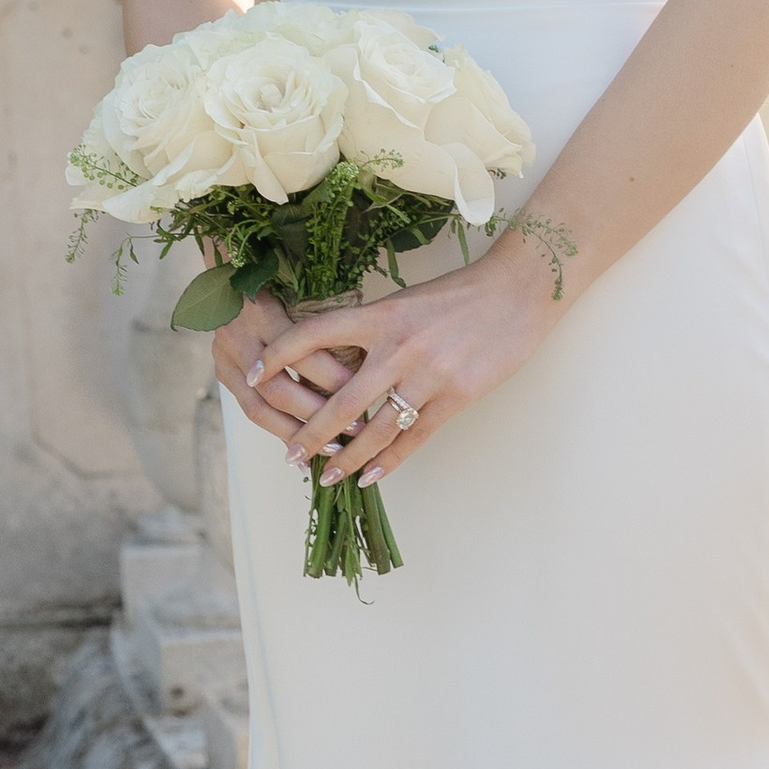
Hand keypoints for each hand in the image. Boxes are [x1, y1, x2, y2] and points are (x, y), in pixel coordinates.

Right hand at [213, 293, 363, 444]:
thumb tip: (369, 361)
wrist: (226, 280)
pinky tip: (304, 456)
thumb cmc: (277, 284)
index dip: (330, 373)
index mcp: (261, 312)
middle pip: (276, 388)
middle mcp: (237, 339)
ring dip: (298, 434)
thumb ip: (324, 327)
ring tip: (333, 450)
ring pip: (260, 409)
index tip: (364, 390)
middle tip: (355, 430)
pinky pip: (253, 413)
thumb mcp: (300, 294)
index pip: (297, 350)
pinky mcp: (223, 377)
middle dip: (318, 414)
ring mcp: (224, 361)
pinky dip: (281, 434)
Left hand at [276, 242, 561, 487]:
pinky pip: (414, 438)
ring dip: (346, 458)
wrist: (518, 291)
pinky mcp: (456, 397)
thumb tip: (335, 364)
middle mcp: (398, 346)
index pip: (312, 333)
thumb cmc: (461, 294)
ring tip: (327, 476)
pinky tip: (371, 477)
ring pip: (375, 429)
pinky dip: (389, 462)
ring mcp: (428, 375)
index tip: (251, 374)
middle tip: (288, 454)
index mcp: (380, 314)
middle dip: (309, 433)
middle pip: (340, 400)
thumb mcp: (406, 302)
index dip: (277, 355)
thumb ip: (372, 331)